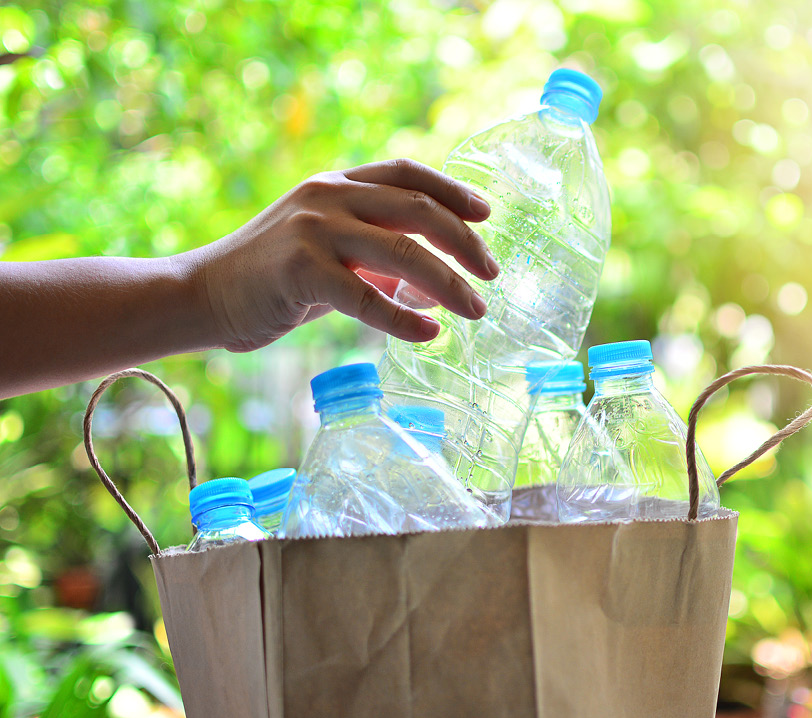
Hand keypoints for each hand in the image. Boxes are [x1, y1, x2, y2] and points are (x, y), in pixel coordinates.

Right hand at [181, 159, 498, 352]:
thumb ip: (378, 260)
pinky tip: (429, 334)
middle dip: (464, 242)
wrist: (204, 295)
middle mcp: (328, 197)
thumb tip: (436, 289)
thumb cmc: (272, 279)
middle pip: (417, 209)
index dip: (452, 190)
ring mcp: (313, 230)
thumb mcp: (329, 253)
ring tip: (477, 309)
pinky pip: (367, 297)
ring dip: (449, 283)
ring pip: (402, 251)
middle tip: (493, 273)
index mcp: (337, 184)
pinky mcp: (300, 271)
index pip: (407, 173)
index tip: (486, 214)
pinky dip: (404, 318)